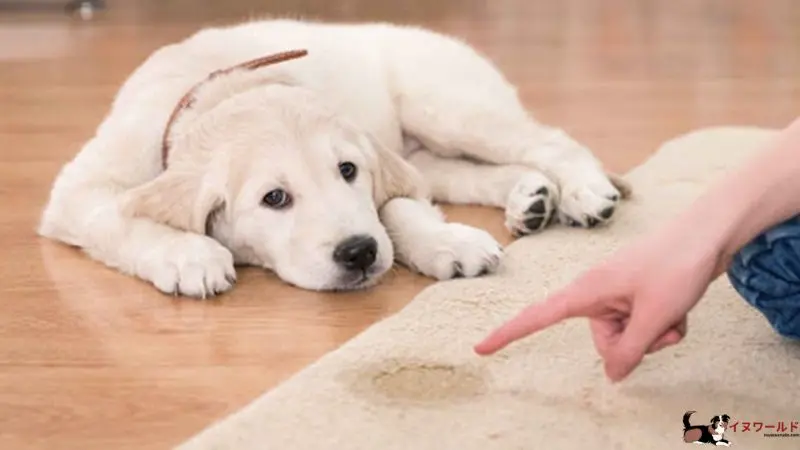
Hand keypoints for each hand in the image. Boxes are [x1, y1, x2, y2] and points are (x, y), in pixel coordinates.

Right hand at [474, 226, 722, 381]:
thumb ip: (629, 351)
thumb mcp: (653, 317)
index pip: (537, 316)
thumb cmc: (675, 266)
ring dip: (655, 334)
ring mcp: (618, 294)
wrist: (708, 233)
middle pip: (604, 342)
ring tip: (673, 311)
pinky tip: (679, 308)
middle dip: (635, 344)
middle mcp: (597, 293)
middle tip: (660, 323)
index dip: (508, 334)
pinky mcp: (637, 295)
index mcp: (586, 291)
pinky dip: (663, 325)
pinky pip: (643, 326)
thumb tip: (612, 376)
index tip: (479, 348)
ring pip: (628, 337)